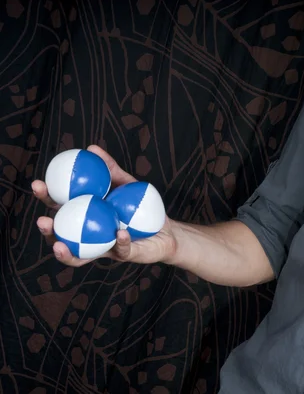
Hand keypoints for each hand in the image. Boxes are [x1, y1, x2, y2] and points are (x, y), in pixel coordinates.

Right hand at [32, 145, 176, 266]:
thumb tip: (91, 148)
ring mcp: (103, 248)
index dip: (46, 197)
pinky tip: (120, 233)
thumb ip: (110, 169)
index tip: (37, 184)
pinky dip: (120, 241)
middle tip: (42, 221)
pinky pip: (120, 249)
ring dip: (66, 252)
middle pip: (61, 235)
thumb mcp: (126, 184)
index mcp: (85, 216)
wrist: (166, 228)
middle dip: (47, 230)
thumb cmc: (141, 206)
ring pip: (79, 255)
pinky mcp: (124, 255)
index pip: (60, 206)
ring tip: (59, 244)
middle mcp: (88, 236)